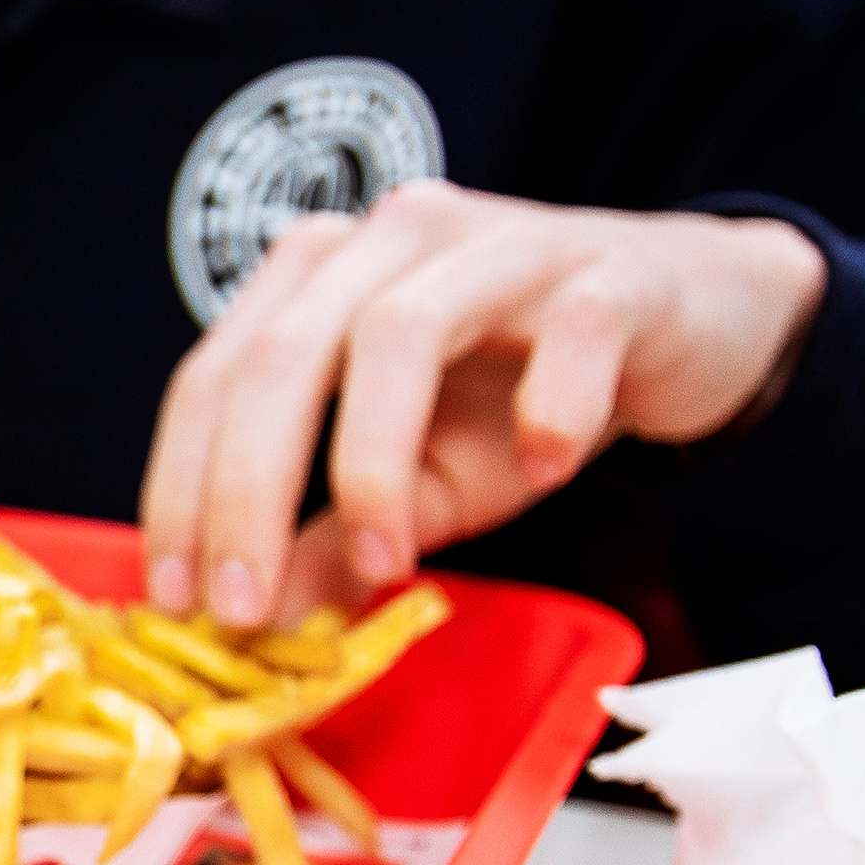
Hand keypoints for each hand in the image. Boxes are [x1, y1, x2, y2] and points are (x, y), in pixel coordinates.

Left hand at [137, 183, 826, 626]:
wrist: (688, 319)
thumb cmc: (526, 390)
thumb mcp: (420, 482)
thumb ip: (334, 542)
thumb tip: (257, 624)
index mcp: (319, 278)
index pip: (216, 377)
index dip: (181, 490)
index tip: (176, 601)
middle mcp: (393, 240)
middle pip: (285, 355)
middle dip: (246, 492)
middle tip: (244, 609)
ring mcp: (501, 245)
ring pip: (401, 330)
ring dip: (372, 463)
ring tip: (382, 562)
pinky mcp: (612, 270)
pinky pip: (570, 328)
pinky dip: (549, 405)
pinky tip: (543, 469)